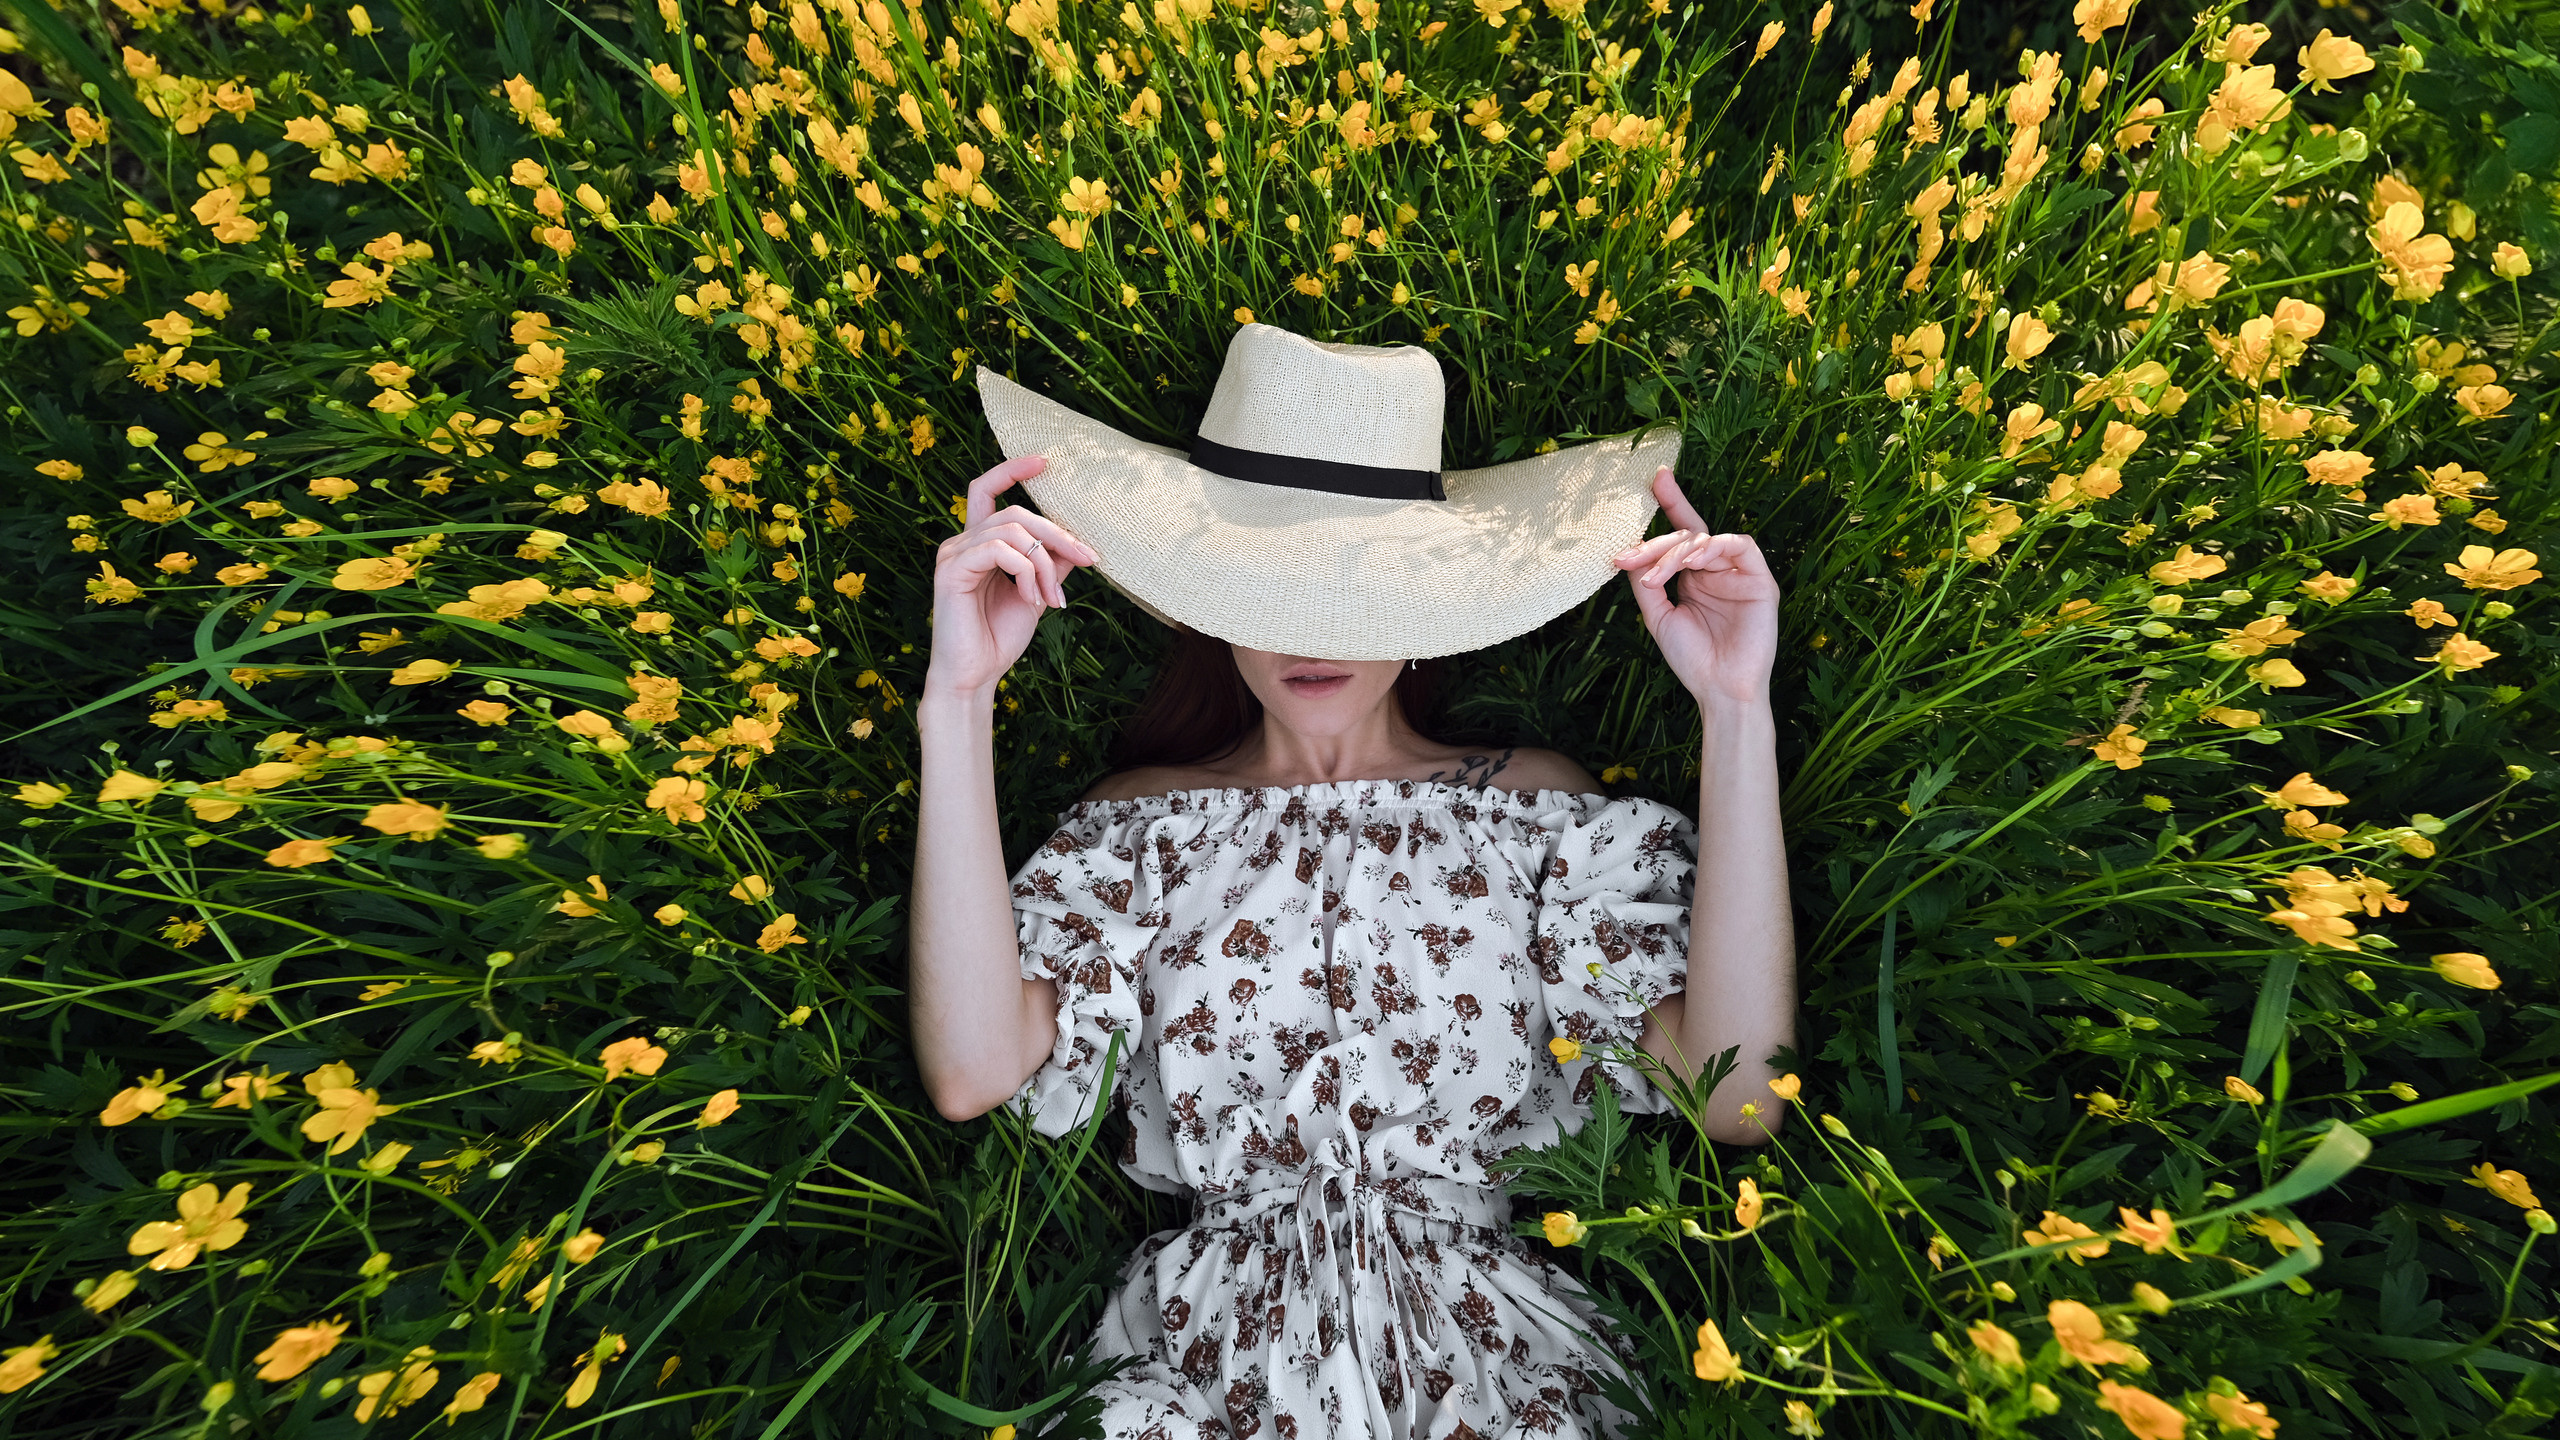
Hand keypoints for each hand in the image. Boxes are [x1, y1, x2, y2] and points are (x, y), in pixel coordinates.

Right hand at [922, 456, 1099, 699]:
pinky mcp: (951, 570)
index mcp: (978, 543)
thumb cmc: (999, 637)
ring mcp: (953, 554)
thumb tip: (1076, 542)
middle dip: (1057, 534)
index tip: (1045, 461)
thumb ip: (1050, 564)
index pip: (987, 489)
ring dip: (1045, 565)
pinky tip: (1033, 600)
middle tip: (1088, 559)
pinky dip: (1027, 573)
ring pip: (1013, 532)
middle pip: (1015, 513)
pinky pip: (1001, 551)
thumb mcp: (1036, 594)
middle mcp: (961, 542)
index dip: (1012, 469)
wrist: (975, 676)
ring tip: (1053, 599)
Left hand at [1611, 467, 1780, 706]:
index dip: (1672, 503)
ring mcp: (1738, 573)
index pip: (1682, 532)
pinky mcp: (1759, 580)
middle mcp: (1716, 570)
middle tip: (1628, 555)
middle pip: (1687, 535)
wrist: (1720, 690)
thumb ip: (1646, 582)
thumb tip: (1629, 551)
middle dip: (1656, 542)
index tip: (1655, 477)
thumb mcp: (1659, 616)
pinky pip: (1739, 546)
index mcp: (1694, 576)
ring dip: (1677, 551)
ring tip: (1655, 574)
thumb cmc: (1692, 659)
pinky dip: (1713, 548)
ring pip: (1707, 539)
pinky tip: (1693, 561)